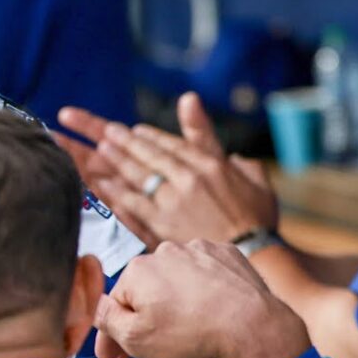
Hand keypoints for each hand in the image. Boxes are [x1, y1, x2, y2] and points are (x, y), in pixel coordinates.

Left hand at [59, 93, 278, 244]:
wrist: (256, 255)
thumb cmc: (256, 217)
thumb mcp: (250, 173)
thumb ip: (213, 139)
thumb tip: (190, 102)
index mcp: (211, 165)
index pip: (173, 144)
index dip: (152, 137)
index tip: (136, 130)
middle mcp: (190, 178)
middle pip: (150, 155)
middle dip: (126, 141)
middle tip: (107, 131)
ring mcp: (174, 201)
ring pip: (139, 175)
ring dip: (117, 160)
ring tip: (101, 149)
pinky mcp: (163, 225)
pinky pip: (134, 204)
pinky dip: (117, 193)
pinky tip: (103, 183)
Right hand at [94, 240, 309, 357]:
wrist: (252, 326)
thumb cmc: (192, 334)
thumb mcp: (136, 339)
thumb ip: (107, 320)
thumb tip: (98, 308)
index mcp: (137, 270)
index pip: (115, 302)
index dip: (113, 331)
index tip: (115, 352)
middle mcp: (164, 252)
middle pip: (146, 287)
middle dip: (146, 313)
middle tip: (154, 342)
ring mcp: (197, 250)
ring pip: (176, 277)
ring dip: (175, 298)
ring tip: (190, 325)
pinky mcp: (225, 254)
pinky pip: (205, 271)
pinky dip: (204, 287)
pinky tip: (211, 307)